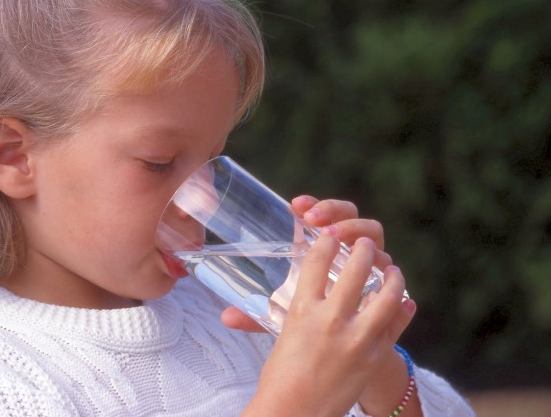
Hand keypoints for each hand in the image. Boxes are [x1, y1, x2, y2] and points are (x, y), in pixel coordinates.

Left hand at [222, 195, 392, 331]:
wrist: (342, 344)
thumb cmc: (308, 320)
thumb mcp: (281, 315)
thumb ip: (255, 315)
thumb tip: (226, 318)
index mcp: (321, 245)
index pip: (318, 213)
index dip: (311, 203)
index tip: (293, 205)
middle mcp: (346, 246)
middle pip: (348, 213)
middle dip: (333, 210)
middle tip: (314, 221)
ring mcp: (368, 258)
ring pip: (371, 230)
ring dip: (354, 228)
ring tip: (336, 237)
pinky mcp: (386, 277)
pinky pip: (387, 261)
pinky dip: (382, 258)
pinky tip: (374, 263)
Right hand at [243, 235, 415, 415]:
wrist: (295, 413)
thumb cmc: (280, 376)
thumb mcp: (278, 336)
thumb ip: (274, 316)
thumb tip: (228, 313)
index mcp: (302, 310)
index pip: (317, 261)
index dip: (326, 242)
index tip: (330, 235)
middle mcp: (331, 319)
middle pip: (355, 268)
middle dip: (362, 249)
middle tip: (364, 245)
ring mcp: (357, 338)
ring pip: (386, 293)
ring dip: (391, 275)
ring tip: (391, 269)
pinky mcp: (375, 356)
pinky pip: (397, 323)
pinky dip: (404, 308)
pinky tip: (405, 299)